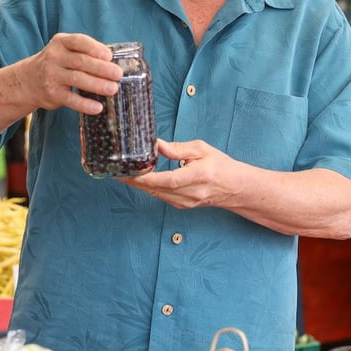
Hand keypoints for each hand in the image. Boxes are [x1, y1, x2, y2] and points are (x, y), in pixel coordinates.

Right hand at [17, 33, 122, 114]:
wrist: (28, 80)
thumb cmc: (56, 64)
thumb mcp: (65, 51)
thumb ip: (84, 53)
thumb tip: (113, 63)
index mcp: (60, 42)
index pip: (79, 41)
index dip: (95, 48)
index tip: (109, 56)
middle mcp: (54, 57)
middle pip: (81, 61)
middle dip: (102, 68)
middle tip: (118, 75)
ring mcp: (52, 75)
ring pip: (77, 79)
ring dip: (97, 85)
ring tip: (113, 89)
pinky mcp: (52, 93)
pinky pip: (71, 99)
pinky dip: (85, 104)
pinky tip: (98, 107)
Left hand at [121, 139, 240, 209]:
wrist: (234, 187)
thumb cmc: (219, 165)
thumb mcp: (201, 149)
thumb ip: (177, 149)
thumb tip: (156, 144)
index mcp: (197, 176)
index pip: (167, 180)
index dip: (146, 178)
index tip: (129, 172)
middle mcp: (191, 193)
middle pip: (157, 189)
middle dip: (135, 181)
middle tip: (117, 171)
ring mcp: (186, 202)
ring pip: (156, 195)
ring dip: (139, 185)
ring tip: (124, 174)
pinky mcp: (182, 206)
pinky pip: (161, 197)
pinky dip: (149, 189)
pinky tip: (140, 180)